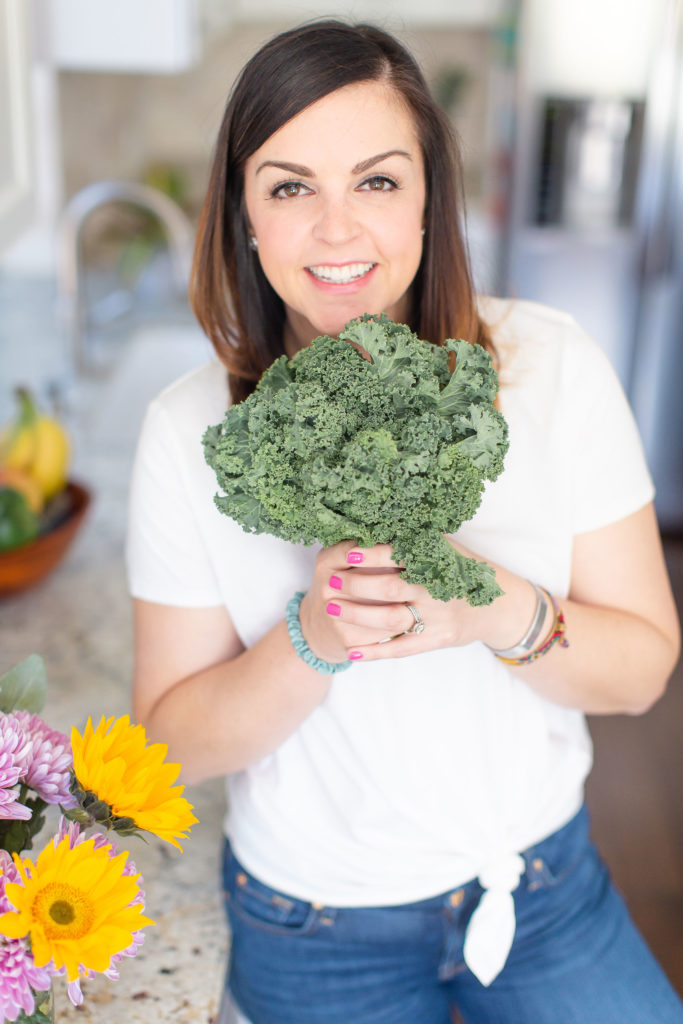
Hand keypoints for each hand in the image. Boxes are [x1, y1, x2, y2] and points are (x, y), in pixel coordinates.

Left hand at [298, 540, 535, 662]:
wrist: (501, 606)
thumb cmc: (465, 571)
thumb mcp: (448, 549)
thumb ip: (417, 541)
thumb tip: (375, 522)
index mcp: (439, 561)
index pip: (400, 556)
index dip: (373, 554)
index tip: (348, 553)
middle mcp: (438, 590)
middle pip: (391, 589)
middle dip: (358, 585)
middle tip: (331, 582)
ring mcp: (438, 618)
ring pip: (392, 619)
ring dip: (358, 615)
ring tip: (331, 608)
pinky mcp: (437, 640)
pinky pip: (402, 648)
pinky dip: (376, 651)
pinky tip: (352, 652)